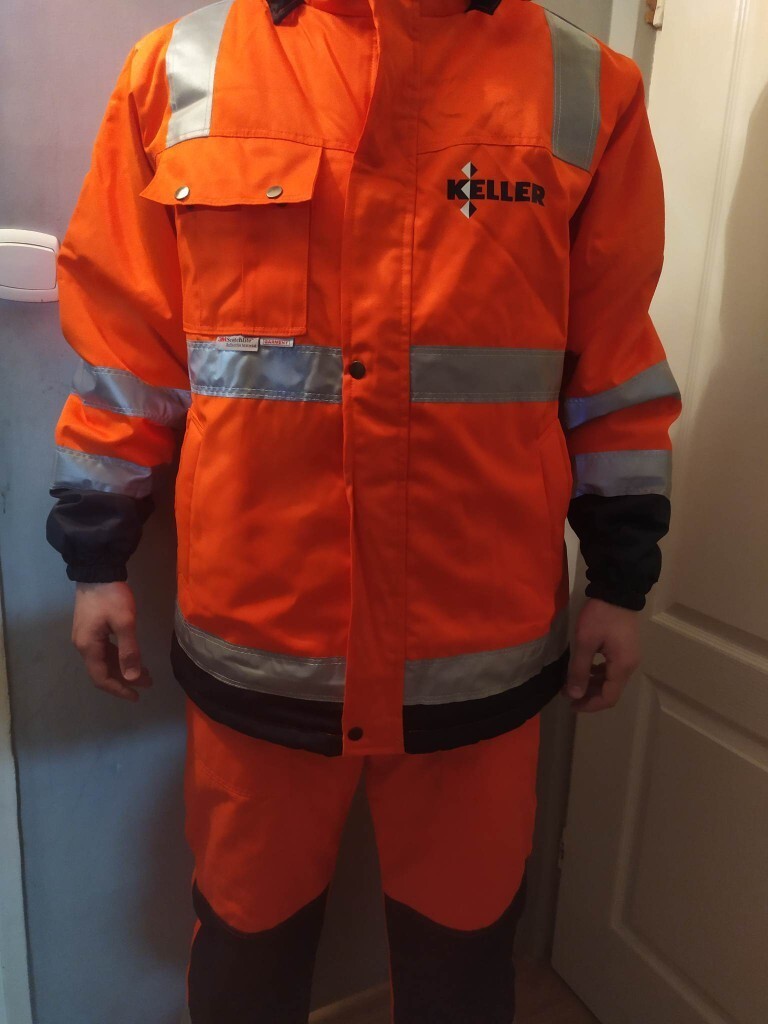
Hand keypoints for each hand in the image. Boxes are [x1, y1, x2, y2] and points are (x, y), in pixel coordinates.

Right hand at [72, 581, 152, 700]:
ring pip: (104, 660)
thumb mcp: (124, 623)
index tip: (136, 696)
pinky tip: (131, 656)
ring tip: (144, 672)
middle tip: (148, 682)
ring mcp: (85, 636)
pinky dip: (118, 657)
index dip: (118, 689)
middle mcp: (83, 645)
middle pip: (102, 670)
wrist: (97, 571)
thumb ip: (129, 651)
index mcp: (88, 647)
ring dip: (123, 668)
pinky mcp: (91, 628)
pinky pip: (104, 650)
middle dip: (125, 679)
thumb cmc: (111, 597)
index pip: (101, 678)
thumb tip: (133, 678)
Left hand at [562, 597, 640, 712]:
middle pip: (611, 691)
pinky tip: (585, 669)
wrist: (618, 590)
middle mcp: (629, 665)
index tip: (571, 705)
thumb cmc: (600, 616)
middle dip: (589, 695)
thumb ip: (580, 669)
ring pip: (611, 680)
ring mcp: (629, 657)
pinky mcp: (625, 649)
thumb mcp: (585, 642)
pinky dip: (598, 673)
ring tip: (572, 683)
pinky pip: (612, 669)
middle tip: (567, 694)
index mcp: (622, 666)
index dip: (590, 705)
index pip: (609, 697)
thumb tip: (575, 695)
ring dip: (593, 684)